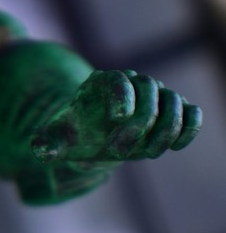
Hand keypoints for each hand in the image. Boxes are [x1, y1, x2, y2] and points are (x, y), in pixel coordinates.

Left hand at [32, 69, 200, 163]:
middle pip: (150, 89)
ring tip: (148, 154)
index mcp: (101, 83)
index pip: (118, 78)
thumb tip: (41, 151)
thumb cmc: (74, 134)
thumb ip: (46, 143)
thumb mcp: (55, 139)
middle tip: (119, 152)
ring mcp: (155, 97)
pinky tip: (174, 147)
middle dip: (140, 122)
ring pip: (174, 100)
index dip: (122, 94)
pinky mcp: (172, 113)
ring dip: (166, 128)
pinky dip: (189, 127)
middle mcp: (132, 84)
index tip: (118, 117)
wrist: (93, 139)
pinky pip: (191, 113)